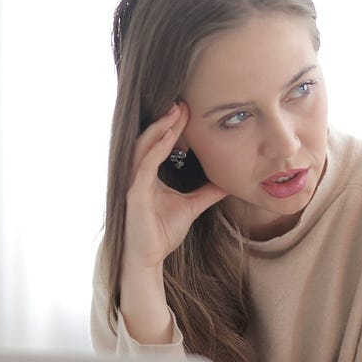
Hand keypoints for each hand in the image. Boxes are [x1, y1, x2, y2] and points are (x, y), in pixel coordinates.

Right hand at [122, 102, 228, 271]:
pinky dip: (156, 149)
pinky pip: (144, 166)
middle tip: (183, 102)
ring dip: (160, 128)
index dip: (172, 127)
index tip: (188, 110)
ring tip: (176, 112)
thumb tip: (227, 182)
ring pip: (144, 147)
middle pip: (150, 139)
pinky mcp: (134, 194)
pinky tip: (168, 136)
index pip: (159, 144)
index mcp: (148, 175)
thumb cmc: (161, 233)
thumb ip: (207, 192)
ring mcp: (134, 183)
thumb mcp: (192, 207)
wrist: (149, 259)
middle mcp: (138, 175)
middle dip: (166, 120)